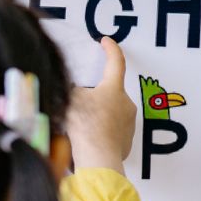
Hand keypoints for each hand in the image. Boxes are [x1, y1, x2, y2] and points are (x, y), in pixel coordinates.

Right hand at [65, 37, 134, 174]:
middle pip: (110, 94)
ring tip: (81, 130)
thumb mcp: (71, 100)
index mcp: (113, 89)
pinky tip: (89, 142)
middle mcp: (126, 103)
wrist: (97, 159)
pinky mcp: (127, 142)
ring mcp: (129, 123)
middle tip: (79, 107)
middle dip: (96, 97)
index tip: (105, 41)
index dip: (109, 49)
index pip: (115, 62)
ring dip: (98, 117)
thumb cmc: (85, 126)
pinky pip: (112, 133)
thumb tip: (77, 91)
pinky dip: (101, 134)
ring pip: (110, 114)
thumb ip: (75, 90)